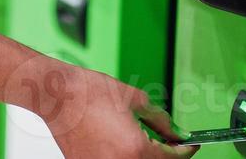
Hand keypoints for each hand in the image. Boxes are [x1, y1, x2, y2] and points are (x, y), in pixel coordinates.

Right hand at [29, 62, 196, 158]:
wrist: (56, 95)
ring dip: (145, 155)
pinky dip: (124, 156)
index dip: (185, 150)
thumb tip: (176, 132)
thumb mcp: (134, 99)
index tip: (190, 145)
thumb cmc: (88, 93)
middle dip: (165, 153)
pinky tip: (122, 142)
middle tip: (168, 140)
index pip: (173, 158)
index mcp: (136, 149)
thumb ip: (161, 120)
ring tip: (142, 138)